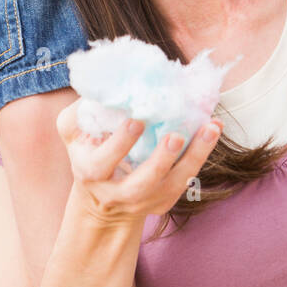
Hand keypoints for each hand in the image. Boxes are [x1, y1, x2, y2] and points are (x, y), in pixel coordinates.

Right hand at [57, 102, 223, 225]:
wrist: (101, 197)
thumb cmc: (88, 149)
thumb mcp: (73, 132)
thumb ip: (80, 111)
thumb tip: (102, 84)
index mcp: (91, 172)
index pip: (102, 163)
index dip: (120, 144)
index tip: (137, 120)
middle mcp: (117, 193)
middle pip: (141, 184)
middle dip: (160, 161)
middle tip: (176, 136)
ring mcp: (143, 201)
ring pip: (171, 185)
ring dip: (194, 156)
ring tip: (210, 128)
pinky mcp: (163, 201)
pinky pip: (185, 181)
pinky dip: (201, 156)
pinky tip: (212, 130)